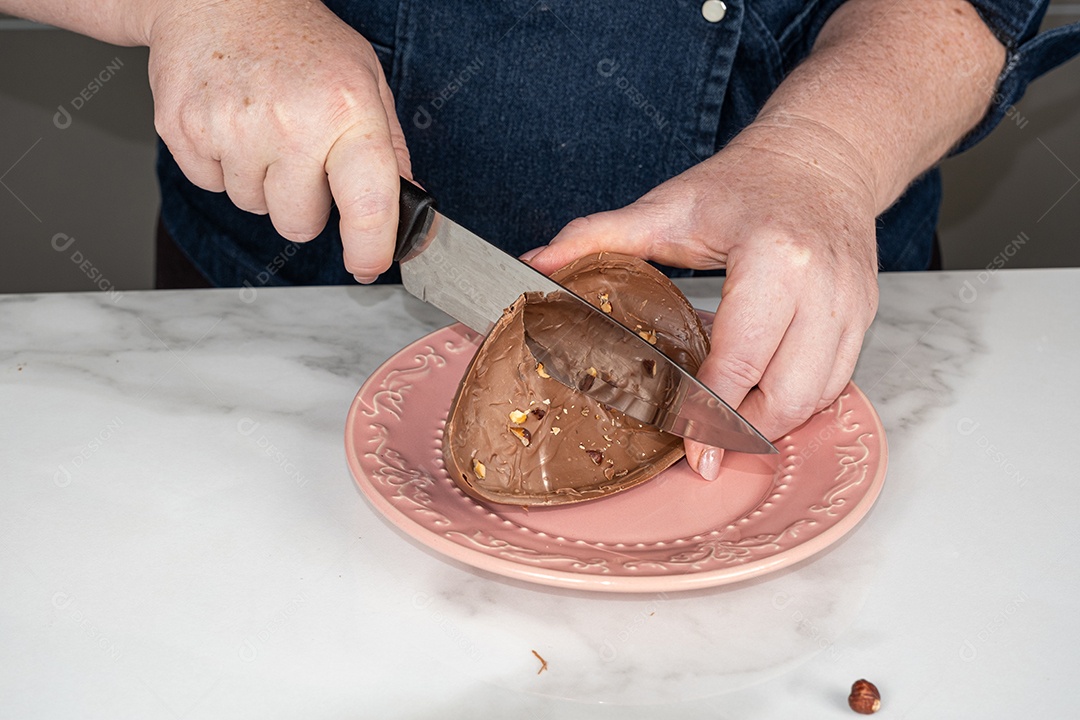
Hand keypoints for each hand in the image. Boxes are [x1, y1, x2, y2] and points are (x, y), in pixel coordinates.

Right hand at [146, 0, 409, 281]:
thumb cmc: (300, 41)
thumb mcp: (366, 82)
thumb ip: (389, 151)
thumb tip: (408, 211)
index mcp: (346, 110)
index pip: (367, 204)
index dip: (370, 248)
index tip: (368, 265)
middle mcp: (290, 122)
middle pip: (299, 224)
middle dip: (305, 204)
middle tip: (302, 156)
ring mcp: (232, 127)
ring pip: (254, 208)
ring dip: (262, 182)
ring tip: (264, 129)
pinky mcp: (184, 130)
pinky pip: (212, 186)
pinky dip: (223, 166)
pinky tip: (232, 124)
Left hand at [523, 119, 879, 478]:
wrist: (821, 159)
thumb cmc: (744, 185)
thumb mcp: (667, 207)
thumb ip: (598, 236)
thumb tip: (536, 264)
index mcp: (773, 257)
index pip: (742, 356)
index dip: (712, 413)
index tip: (691, 451)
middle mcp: (822, 285)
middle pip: (787, 392)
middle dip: (743, 431)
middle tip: (704, 447)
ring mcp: (851, 303)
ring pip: (817, 395)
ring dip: (772, 421)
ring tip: (728, 423)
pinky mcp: (864, 314)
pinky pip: (836, 380)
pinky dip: (799, 401)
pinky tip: (761, 396)